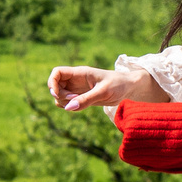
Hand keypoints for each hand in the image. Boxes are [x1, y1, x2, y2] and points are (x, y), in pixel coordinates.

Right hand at [47, 64, 161, 109]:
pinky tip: (82, 107)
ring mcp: (78, 89)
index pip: (57, 72)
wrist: (129, 88)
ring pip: (61, 96)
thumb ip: (86, 100)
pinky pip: (69, 103)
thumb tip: (68, 108)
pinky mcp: (83, 98)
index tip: (57, 93)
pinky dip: (71, 107)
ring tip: (81, 103)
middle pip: (56, 86)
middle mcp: (76, 80)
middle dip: (60, 95)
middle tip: (75, 99)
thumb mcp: (103, 92)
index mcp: (80, 73)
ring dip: (65, 102)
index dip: (52, 82)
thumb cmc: (118, 84)